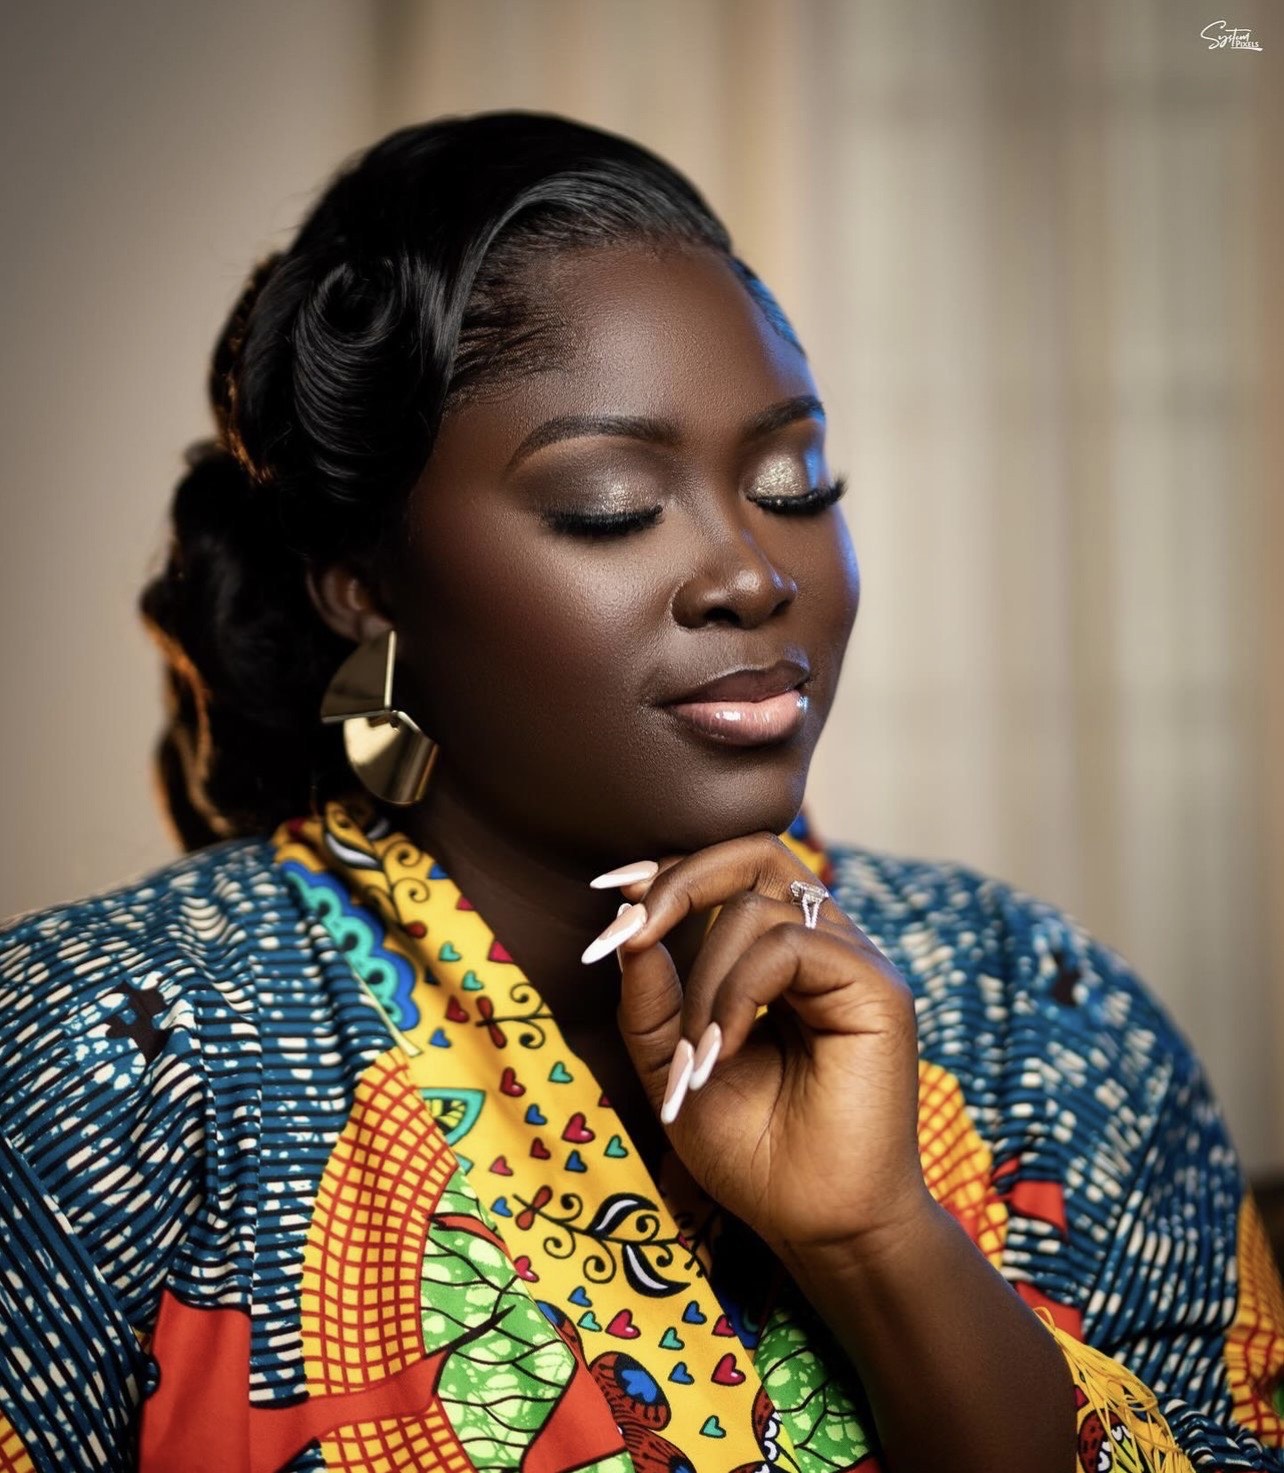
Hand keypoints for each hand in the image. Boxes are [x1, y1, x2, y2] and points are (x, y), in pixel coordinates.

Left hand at [593, 832, 931, 1261]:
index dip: (670, 870)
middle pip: (755, 852)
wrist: (817, 1227)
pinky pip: (790, 947)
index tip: (610, 894)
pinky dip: (738, 994)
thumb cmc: (753, 1153)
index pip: (731, 871)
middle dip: (681, 881)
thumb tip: (624, 915)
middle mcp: (824, 946)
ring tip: (696, 1060)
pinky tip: (724, 1052)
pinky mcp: (878, 990)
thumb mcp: (672, 1062)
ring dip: (704, 982)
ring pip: (758, 908)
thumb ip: (650, 994)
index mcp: (782, 956)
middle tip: (631, 931)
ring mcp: (855, 963)